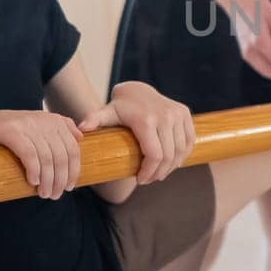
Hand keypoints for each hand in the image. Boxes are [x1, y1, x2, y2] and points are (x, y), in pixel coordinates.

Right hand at [0, 109, 82, 199]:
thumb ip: (58, 129)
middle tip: (55, 195)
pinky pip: (29, 154)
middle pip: (61, 155)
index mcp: (52, 120)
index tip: (70, 187)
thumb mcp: (35, 129)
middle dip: (61, 179)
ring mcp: (25, 123)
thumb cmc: (8, 136)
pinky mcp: (9, 130)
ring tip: (44, 194)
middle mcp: (41, 119)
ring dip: (48, 180)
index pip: (72, 149)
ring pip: (47, 157)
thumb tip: (80, 137)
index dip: (74, 171)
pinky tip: (33, 182)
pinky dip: (34, 170)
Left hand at [80, 81, 194, 183]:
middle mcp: (165, 116)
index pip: (155, 155)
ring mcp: (177, 114)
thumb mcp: (106, 113)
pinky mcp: (184, 114)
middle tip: (149, 180)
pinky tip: (173, 162)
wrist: (138, 89)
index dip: (149, 172)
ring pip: (181, 151)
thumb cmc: (120, 106)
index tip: (140, 180)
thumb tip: (81, 130)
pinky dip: (183, 155)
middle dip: (159, 173)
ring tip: (159, 173)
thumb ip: (94, 120)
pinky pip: (189, 141)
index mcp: (146, 120)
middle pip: (168, 156)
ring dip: (172, 167)